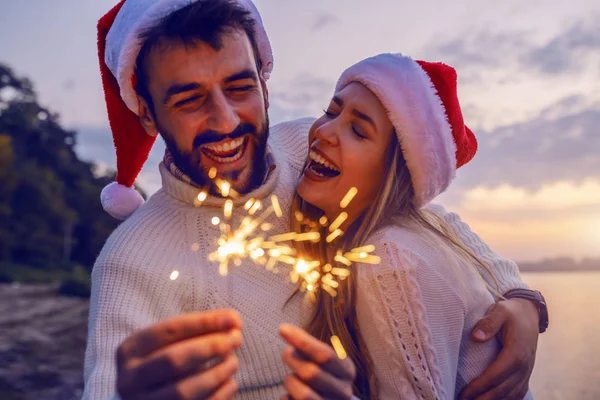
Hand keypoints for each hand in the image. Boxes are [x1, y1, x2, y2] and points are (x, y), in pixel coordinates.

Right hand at [116, 309, 242, 399]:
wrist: (149, 398)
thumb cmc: (164, 364)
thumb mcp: (168, 343)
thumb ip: (196, 331)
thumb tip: (233, 321)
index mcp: (129, 351)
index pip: (169, 330)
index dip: (204, 322)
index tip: (234, 318)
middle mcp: (129, 380)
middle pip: (174, 360)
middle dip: (211, 347)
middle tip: (236, 339)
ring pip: (184, 391)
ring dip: (217, 373)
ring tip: (233, 362)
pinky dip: (219, 395)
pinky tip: (230, 383)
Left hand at [279, 323, 355, 399]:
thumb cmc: (322, 376)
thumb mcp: (324, 360)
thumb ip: (309, 347)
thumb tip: (285, 330)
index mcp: (347, 371)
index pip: (325, 355)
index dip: (303, 341)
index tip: (282, 329)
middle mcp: (343, 392)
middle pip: (312, 374)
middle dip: (293, 359)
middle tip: (286, 352)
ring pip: (303, 394)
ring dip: (290, 382)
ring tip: (290, 378)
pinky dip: (286, 398)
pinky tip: (290, 394)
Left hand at [460, 298, 538, 399]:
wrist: (530, 313)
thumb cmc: (512, 312)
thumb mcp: (500, 311)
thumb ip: (489, 322)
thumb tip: (476, 337)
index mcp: (516, 352)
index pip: (496, 375)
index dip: (480, 386)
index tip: (464, 393)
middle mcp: (524, 366)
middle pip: (503, 390)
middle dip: (484, 399)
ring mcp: (527, 371)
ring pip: (511, 394)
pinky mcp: (526, 373)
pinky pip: (518, 392)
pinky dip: (507, 399)